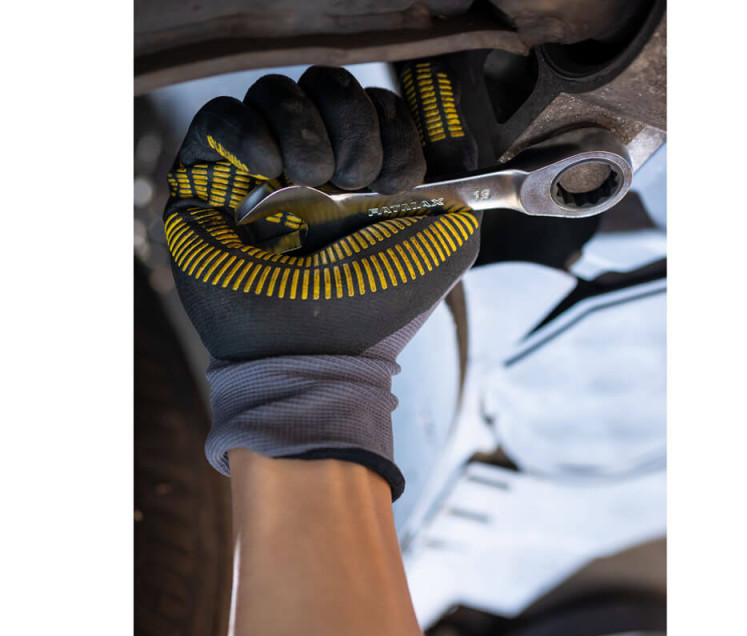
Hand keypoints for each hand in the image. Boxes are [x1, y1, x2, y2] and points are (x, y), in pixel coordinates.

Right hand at [163, 61, 479, 497]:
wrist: (314, 359)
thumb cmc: (375, 311)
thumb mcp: (443, 250)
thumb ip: (458, 196)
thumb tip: (461, 149)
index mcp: (357, 180)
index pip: (370, 108)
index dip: (390, 122)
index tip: (399, 176)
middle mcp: (308, 171)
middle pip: (324, 88)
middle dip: (353, 124)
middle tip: (355, 178)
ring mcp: (257, 176)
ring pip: (275, 95)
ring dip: (305, 130)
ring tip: (307, 180)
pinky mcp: (207, 185)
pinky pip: (218, 119)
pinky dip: (248, 132)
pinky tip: (270, 170)